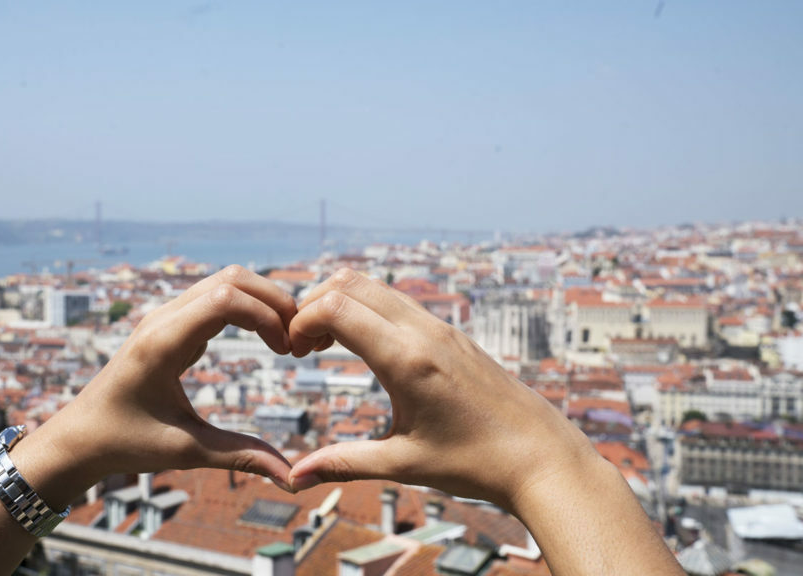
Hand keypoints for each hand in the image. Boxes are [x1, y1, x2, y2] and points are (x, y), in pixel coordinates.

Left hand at [20, 265, 298, 498]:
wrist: (79, 437)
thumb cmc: (124, 442)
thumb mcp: (185, 452)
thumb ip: (240, 457)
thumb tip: (292, 479)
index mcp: (163, 343)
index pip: (226, 298)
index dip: (267, 316)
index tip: (288, 352)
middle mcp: (163, 318)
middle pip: (232, 278)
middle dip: (274, 301)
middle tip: (298, 341)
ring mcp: (165, 316)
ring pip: (225, 281)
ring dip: (262, 302)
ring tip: (285, 341)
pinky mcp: (170, 323)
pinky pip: (215, 296)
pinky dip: (247, 308)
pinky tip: (265, 340)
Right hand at [286, 268, 597, 508]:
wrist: (541, 457)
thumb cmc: (476, 464)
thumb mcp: (402, 465)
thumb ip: (343, 463)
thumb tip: (294, 478)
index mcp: (407, 360)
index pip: (335, 307)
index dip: (300, 321)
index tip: (293, 353)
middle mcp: (424, 332)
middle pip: (349, 283)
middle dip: (313, 305)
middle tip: (303, 347)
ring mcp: (441, 327)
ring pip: (375, 286)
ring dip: (340, 303)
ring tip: (326, 346)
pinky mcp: (452, 333)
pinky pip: (399, 301)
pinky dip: (368, 309)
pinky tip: (365, 349)